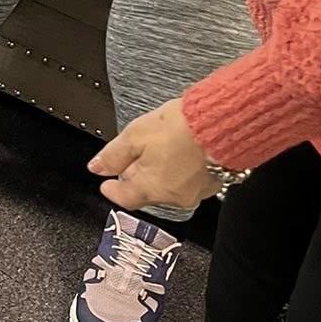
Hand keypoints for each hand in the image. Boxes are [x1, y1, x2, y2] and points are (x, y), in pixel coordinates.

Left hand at [89, 98, 219, 212]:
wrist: (223, 123)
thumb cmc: (182, 128)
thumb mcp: (135, 136)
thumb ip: (113, 155)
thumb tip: (96, 168)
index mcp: (151, 189)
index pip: (125, 198)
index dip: (113, 190)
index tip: (106, 184)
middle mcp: (175, 197)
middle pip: (148, 191)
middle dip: (138, 175)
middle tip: (134, 155)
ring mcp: (197, 192)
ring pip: (170, 186)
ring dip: (161, 171)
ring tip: (161, 146)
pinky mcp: (215, 182)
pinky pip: (190, 180)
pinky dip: (181, 169)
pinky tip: (181, 151)